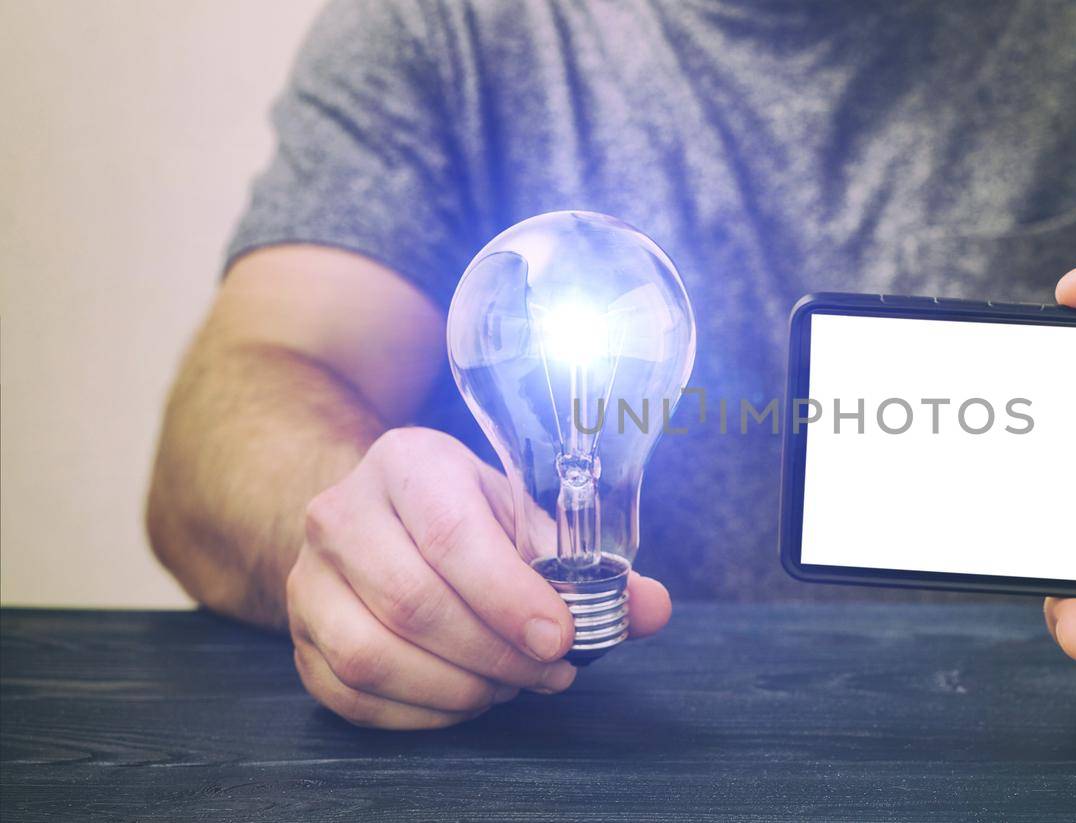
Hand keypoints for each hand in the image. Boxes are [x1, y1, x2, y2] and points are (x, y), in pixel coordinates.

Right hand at [287, 427, 671, 727]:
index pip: (451, 535)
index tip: (560, 639)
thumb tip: (650, 609)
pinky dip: (418, 713)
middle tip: (549, 672)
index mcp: (408, 462)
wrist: (378, 517)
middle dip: (495, 654)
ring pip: (372, 655)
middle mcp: (341, 512)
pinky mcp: (298, 634)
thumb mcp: (526, 517)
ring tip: (508, 685)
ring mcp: (308, 577)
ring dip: (456, 688)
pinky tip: (464, 699)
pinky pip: (351, 694)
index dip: (510, 598)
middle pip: (413, 602)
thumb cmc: (466, 516)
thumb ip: (591, 565)